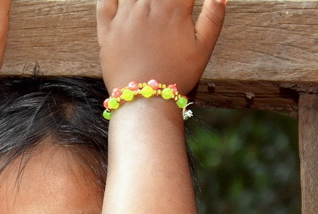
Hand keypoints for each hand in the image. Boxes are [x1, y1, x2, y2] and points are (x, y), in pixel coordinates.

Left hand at [96, 0, 225, 93]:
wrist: (144, 100)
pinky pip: (104, 1)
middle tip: (165, 6)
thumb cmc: (177, 75)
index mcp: (173, 7)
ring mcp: (124, 17)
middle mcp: (146, 6)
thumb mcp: (203, 48)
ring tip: (149, 5)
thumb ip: (213, 17)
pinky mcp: (106, 30)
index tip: (185, 3)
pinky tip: (124, 1)